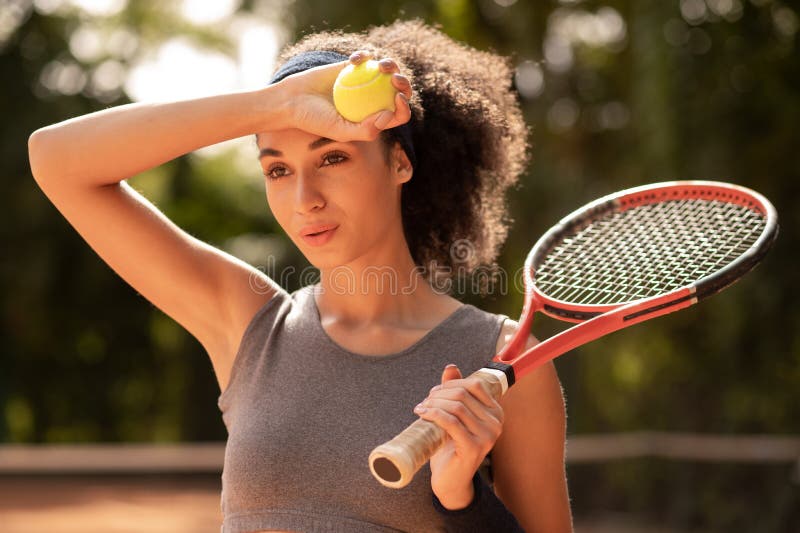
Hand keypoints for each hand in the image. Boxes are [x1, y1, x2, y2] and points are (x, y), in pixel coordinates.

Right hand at [273, 50, 412, 141]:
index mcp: (374, 118)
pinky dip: (363, 56)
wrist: (293, 100)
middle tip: (395, 79)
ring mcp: (364, 82)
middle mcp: (372, 100)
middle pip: (397, 90)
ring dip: (390, 65)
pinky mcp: (352, 66)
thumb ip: (365, 130)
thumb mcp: (340, 131)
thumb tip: (388, 115)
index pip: (398, 114)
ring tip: (381, 65)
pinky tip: (355, 59)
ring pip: (386, 71)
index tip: (397, 98)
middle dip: (404, 83)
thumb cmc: (315, 120)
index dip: (404, 106)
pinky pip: (365, 57)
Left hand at [414, 364, 504, 509]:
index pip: (475, 385)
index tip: (434, 392)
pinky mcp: (474, 448)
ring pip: (457, 407)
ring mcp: (487, 436)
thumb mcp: (454, 415)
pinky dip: (434, 414)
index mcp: (495, 412)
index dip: (452, 384)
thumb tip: (451, 367)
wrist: (450, 480)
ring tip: (421, 408)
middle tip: (425, 401)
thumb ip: (455, 391)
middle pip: (463, 395)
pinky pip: (451, 422)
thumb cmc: (451, 446)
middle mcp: (496, 423)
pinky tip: (423, 414)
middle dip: (439, 394)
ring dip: (434, 403)